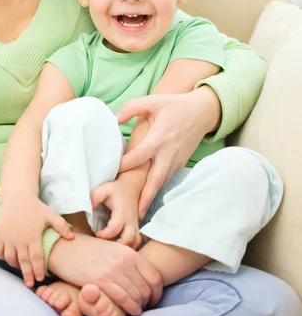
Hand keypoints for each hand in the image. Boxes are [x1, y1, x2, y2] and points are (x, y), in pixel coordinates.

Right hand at [0, 194, 72, 286]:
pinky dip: (2, 257)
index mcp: (33, 236)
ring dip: (15, 266)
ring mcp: (7, 237)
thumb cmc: (36, 207)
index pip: (36, 258)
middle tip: (31, 284)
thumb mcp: (51, 215)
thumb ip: (61, 226)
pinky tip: (8, 259)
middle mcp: (19, 239)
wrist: (18, 197)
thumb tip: (72, 238)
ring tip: (21, 270)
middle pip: (23, 262)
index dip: (39, 269)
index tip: (41, 279)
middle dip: (27, 274)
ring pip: (10, 258)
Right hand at [47, 232, 162, 315]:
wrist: (65, 247)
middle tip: (143, 308)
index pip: (154, 276)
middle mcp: (124, 260)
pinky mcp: (100, 279)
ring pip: (136, 295)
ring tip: (136, 312)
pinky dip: (128, 308)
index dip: (157, 292)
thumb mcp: (113, 250)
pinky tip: (128, 312)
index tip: (154, 299)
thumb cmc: (88, 250)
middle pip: (146, 288)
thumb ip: (127, 260)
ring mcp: (113, 269)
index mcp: (129, 252)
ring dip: (138, 307)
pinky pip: (122, 298)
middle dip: (148, 301)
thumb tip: (140, 276)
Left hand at [91, 181, 141, 249]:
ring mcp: (135, 225)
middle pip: (129, 239)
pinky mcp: (136, 228)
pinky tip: (119, 247)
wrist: (130, 187)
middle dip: (117, 246)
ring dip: (125, 247)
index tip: (97, 234)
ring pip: (135, 242)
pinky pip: (137, 241)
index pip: (115, 228)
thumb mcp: (104, 189)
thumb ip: (94, 197)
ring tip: (112, 247)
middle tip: (105, 245)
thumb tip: (87, 207)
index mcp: (122, 212)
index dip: (106, 234)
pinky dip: (130, 246)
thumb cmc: (115, 190)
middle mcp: (131, 220)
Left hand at [117, 87, 220, 218]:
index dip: (125, 164)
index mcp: (159, 138)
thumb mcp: (152, 101)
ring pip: (162, 183)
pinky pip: (167, 178)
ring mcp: (176, 160)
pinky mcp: (180, 163)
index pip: (139, 156)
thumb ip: (131, 108)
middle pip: (155, 180)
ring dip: (151, 197)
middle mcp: (168, 153)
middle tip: (134, 213)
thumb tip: (114, 119)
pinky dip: (158, 188)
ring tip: (139, 212)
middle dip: (145, 197)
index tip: (113, 172)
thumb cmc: (174, 105)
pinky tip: (148, 196)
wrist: (201, 112)